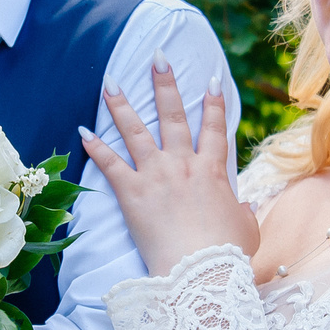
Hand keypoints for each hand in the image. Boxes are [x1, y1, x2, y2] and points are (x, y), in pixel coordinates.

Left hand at [78, 56, 260, 278]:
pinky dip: (95, 147)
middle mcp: (183, 165)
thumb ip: (244, 214)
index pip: (215, 129)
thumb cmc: (226, 254)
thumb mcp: (247, 231)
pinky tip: (82, 131)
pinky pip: (110, 164)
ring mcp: (155, 175)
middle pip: (173, 116)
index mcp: (212, 172)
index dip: (214, 103)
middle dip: (165, 84)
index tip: (211, 78)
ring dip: (121, 104)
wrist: (200, 271)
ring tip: (109, 80)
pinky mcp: (131, 193)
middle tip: (157, 57)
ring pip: (136, 130)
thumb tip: (246, 207)